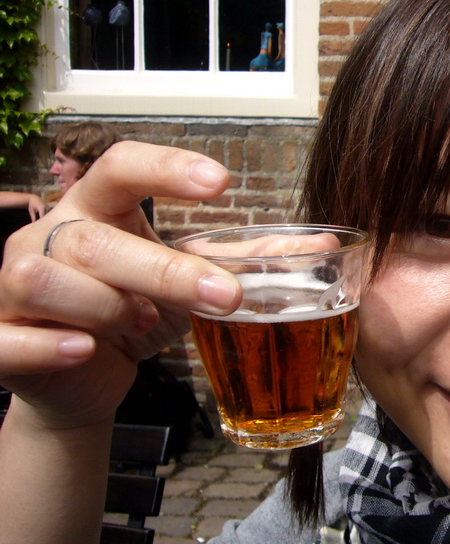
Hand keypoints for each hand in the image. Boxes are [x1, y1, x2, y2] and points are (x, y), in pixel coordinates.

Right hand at [0, 142, 240, 429]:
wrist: (78, 379)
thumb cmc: (135, 312)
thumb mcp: (188, 283)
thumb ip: (244, 262)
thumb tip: (325, 246)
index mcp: (98, 208)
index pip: (121, 165)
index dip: (166, 168)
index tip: (220, 182)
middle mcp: (51, 234)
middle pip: (97, 239)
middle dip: (164, 269)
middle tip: (226, 297)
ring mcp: (14, 282)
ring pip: (47, 277)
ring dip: (105, 306)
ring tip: (139, 324)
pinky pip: (10, 335)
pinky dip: (50, 344)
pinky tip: (87, 350)